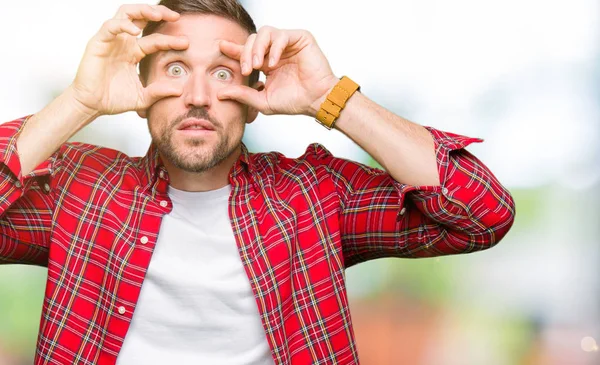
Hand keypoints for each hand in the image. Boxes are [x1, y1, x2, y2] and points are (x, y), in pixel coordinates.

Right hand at [69, 4, 188, 116]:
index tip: (186, 42)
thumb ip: (160, 92)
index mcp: (135, 53)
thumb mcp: (143, 97)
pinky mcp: (98, 42)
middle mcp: (124, 43)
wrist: (92, 106)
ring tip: (157, 14)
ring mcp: (111, 41)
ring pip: (126, 14)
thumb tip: (180, 90)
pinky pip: (110, 26)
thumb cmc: (114, 100)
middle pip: (141, 18)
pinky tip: (134, 30)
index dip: (170, 39)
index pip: (155, 39)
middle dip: (158, 12)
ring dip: (142, 10)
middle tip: (175, 16)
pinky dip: (122, 25)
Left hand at [218, 27, 338, 116]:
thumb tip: (221, 94)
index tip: (222, 47)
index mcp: (266, 63)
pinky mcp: (300, 39)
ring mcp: (287, 44)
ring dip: (257, 47)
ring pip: (264, 33)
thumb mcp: (263, 101)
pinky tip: (273, 63)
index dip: (234, 48)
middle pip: (252, 39)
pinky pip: (281, 35)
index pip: (247, 51)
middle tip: (246, 69)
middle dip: (245, 53)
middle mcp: (276, 51)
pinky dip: (274, 48)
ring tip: (258, 64)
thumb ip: (243, 95)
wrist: (316, 101)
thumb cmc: (295, 101)